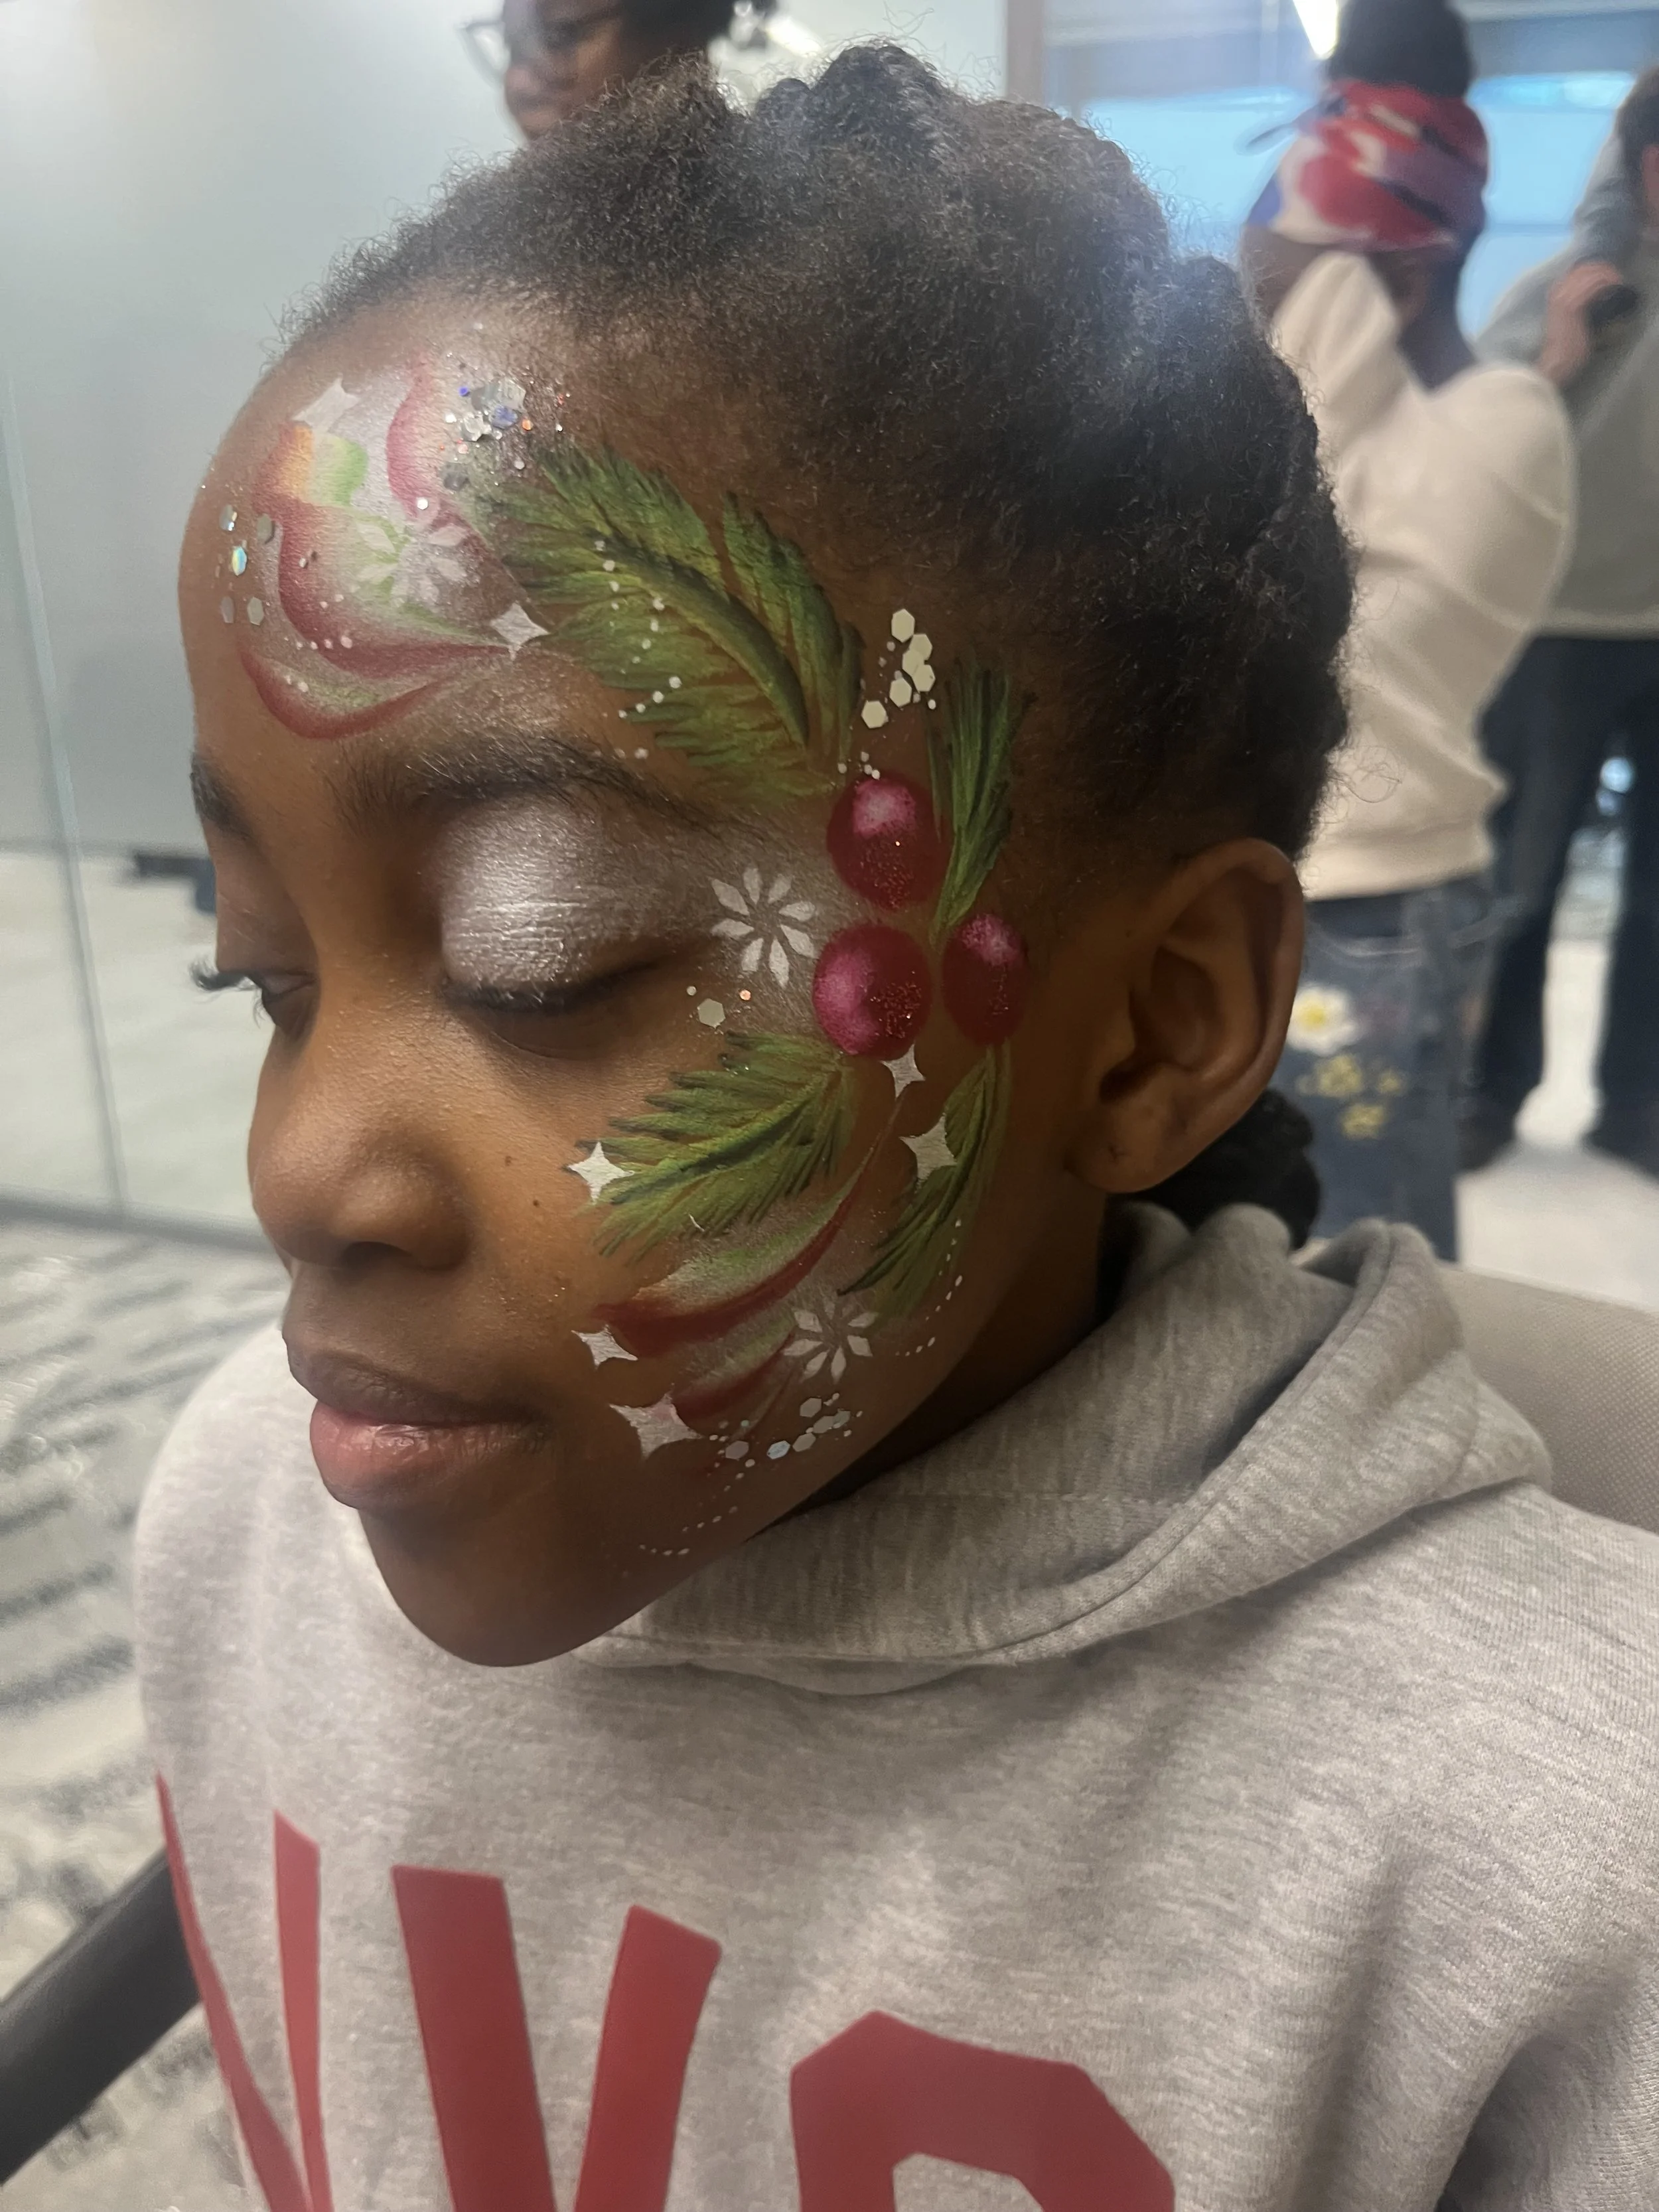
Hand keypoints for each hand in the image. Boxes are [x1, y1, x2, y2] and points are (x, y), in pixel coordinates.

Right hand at [1537, 260, 1623, 386]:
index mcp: (1555, 294)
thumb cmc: (1562, 348)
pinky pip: (1595, 287)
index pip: (1578, 270)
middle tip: (1617, 278)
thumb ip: (1577, 307)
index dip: (1595, 269)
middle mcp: (1557, 292)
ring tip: (1619, 283)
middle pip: (1585, 268)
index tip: (1609, 276)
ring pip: (1592, 275)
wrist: (1553, 363)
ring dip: (1609, 276)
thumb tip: (1596, 299)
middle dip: (1604, 269)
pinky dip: (1608, 285)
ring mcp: (1564, 298)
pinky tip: (1616, 288)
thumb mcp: (1567, 321)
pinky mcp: (1574, 307)